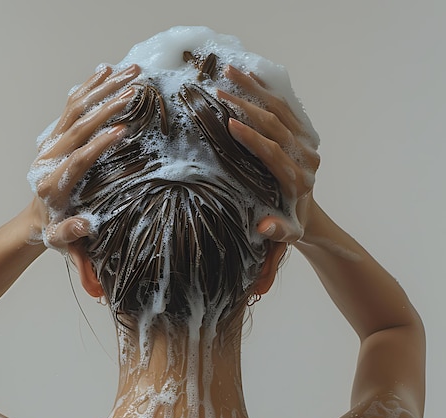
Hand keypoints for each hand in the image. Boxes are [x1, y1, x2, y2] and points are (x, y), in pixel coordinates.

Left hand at [28, 64, 140, 241]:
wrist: (36, 220)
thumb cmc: (54, 231)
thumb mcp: (62, 241)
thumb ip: (71, 234)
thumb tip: (85, 225)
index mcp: (52, 185)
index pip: (78, 159)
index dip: (99, 144)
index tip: (121, 130)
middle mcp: (49, 159)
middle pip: (78, 127)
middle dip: (107, 107)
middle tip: (133, 91)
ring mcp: (51, 144)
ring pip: (75, 109)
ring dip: (102, 89)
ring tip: (128, 73)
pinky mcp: (55, 136)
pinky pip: (71, 107)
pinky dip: (88, 88)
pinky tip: (105, 71)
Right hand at [219, 65, 320, 241]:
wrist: (307, 214)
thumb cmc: (288, 224)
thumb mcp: (285, 235)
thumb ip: (278, 232)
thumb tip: (264, 226)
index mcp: (298, 180)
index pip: (273, 152)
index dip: (252, 137)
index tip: (229, 122)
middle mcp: (306, 157)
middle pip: (275, 124)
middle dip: (247, 106)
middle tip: (219, 93)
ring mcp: (306, 141)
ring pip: (279, 108)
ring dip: (253, 88)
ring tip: (228, 72)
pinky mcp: (304, 132)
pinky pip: (285, 106)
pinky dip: (265, 89)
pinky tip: (247, 75)